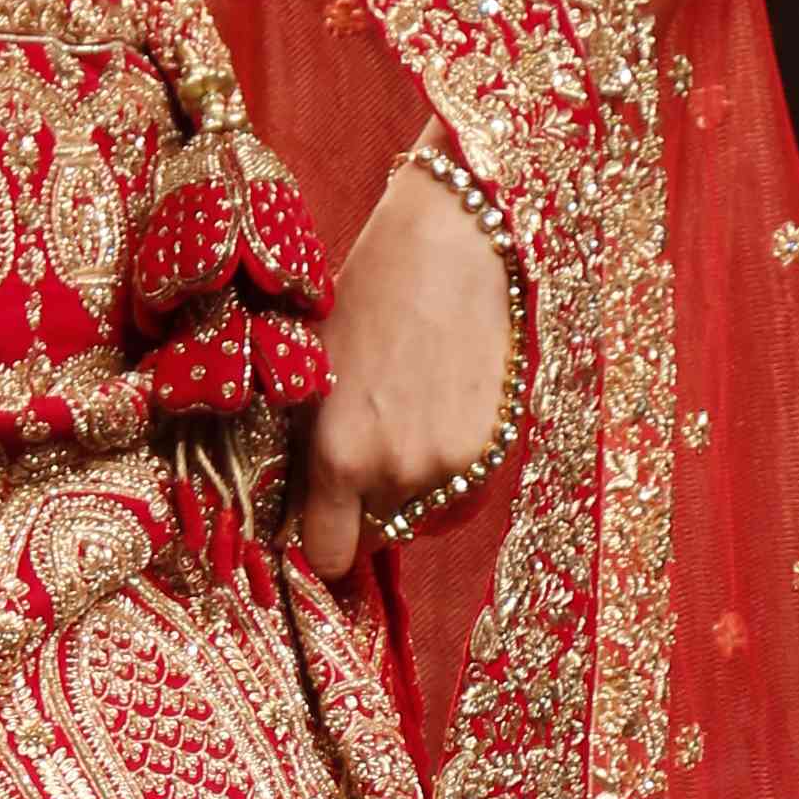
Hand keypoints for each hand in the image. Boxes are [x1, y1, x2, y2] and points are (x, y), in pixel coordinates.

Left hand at [291, 151, 516, 582]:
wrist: (454, 244)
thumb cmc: (371, 293)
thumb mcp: (316, 374)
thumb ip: (312, 445)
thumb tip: (303, 499)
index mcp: (335, 453)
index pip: (326, 554)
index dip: (322, 541)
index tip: (321, 522)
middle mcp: (393, 472)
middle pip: (376, 538)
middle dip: (366, 514)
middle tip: (365, 469)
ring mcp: (450, 465)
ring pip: (423, 518)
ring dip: (411, 496)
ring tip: (406, 433)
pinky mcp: (494, 448)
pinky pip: (463, 494)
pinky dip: (450, 476)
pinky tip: (440, 422)